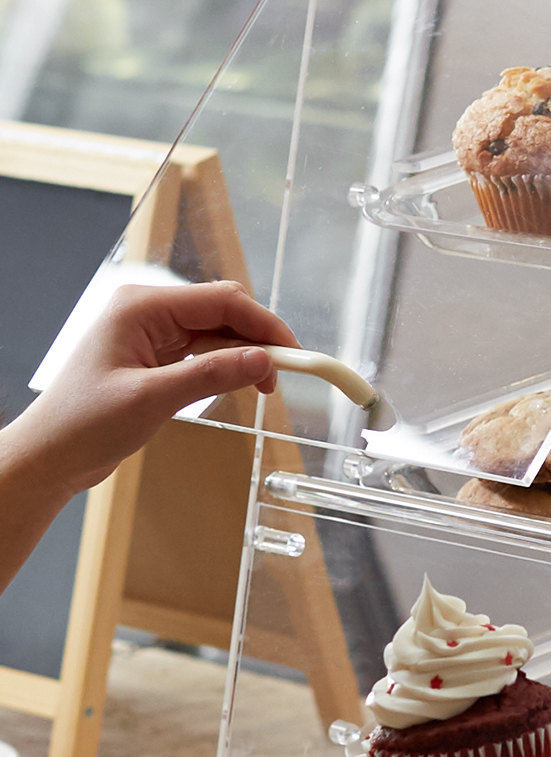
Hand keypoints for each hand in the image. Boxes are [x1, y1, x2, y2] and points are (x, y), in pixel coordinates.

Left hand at [11, 279, 298, 496]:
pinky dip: (226, 365)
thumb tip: (263, 361)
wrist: (50, 455)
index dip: (265, 325)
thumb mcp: (152, 399)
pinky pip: (204, 350)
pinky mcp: (155, 355)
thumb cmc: (83, 424)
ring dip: (244, 356)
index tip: (296, 353)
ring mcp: (151, 332)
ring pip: (218, 332)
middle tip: (282, 376)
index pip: (222, 301)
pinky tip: (239, 384)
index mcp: (141, 307)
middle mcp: (147, 311)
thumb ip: (211, 375)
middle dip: (259, 340)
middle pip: (224, 312)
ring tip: (263, 386)